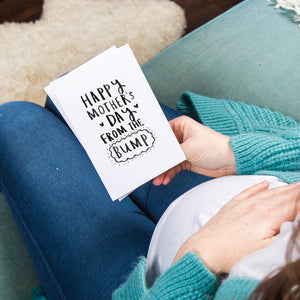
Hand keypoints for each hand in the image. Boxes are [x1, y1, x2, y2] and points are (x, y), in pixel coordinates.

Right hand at [153, 116, 235, 184]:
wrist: (231, 161)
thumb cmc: (214, 148)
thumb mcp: (189, 148)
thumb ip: (171, 153)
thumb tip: (156, 158)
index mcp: (181, 126)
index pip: (161, 133)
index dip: (153, 143)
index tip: (144, 153)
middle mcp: (180, 136)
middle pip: (163, 148)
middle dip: (157, 160)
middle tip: (149, 169)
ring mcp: (183, 149)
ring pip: (167, 160)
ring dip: (162, 170)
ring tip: (157, 180)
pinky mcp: (186, 160)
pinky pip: (173, 167)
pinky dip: (169, 174)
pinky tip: (165, 180)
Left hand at [173, 181, 299, 273]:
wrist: (205, 249)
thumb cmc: (235, 254)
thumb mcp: (266, 249)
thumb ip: (284, 234)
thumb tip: (294, 222)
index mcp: (268, 216)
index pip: (293, 204)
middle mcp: (256, 206)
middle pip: (282, 196)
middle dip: (296, 190)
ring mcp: (242, 204)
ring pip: (267, 192)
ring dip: (282, 187)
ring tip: (295, 184)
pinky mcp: (231, 206)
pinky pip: (247, 192)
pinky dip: (257, 187)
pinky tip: (264, 183)